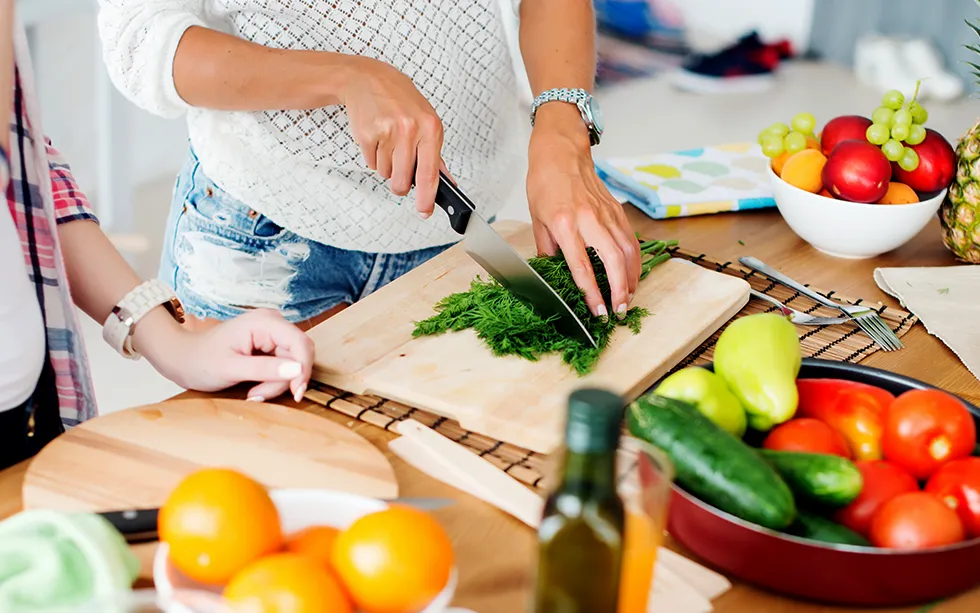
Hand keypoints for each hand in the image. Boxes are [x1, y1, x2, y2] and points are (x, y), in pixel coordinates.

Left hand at [144, 309, 314, 401]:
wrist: (182, 358)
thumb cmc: (200, 360)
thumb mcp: (231, 368)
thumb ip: (265, 369)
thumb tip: (298, 370)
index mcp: (264, 322)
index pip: (300, 343)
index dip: (303, 369)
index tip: (297, 393)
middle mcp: (272, 323)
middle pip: (298, 355)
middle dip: (285, 380)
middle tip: (260, 395)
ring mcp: (272, 334)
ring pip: (293, 363)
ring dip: (277, 383)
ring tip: (253, 393)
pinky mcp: (269, 345)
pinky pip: (284, 365)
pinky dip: (273, 381)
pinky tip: (256, 388)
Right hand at [340, 57, 448, 218]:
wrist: (369, 79)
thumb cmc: (401, 101)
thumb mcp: (427, 121)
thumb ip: (436, 155)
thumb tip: (447, 182)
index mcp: (430, 128)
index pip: (430, 174)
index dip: (427, 198)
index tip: (425, 211)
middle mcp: (410, 130)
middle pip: (403, 181)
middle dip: (400, 185)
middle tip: (400, 171)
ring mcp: (387, 132)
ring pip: (386, 174)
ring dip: (387, 166)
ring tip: (389, 142)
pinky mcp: (367, 134)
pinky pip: (371, 164)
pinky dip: (374, 157)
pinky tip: (378, 138)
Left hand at [526, 105, 640, 317]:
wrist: (561, 152)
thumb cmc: (545, 183)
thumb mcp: (537, 220)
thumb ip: (547, 250)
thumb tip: (552, 275)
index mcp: (565, 224)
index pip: (581, 266)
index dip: (592, 293)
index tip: (598, 312)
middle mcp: (589, 219)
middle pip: (612, 261)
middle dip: (618, 290)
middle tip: (619, 310)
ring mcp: (606, 214)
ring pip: (627, 251)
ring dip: (630, 278)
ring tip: (628, 298)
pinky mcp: (616, 210)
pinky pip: (630, 239)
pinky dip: (635, 260)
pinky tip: (632, 275)